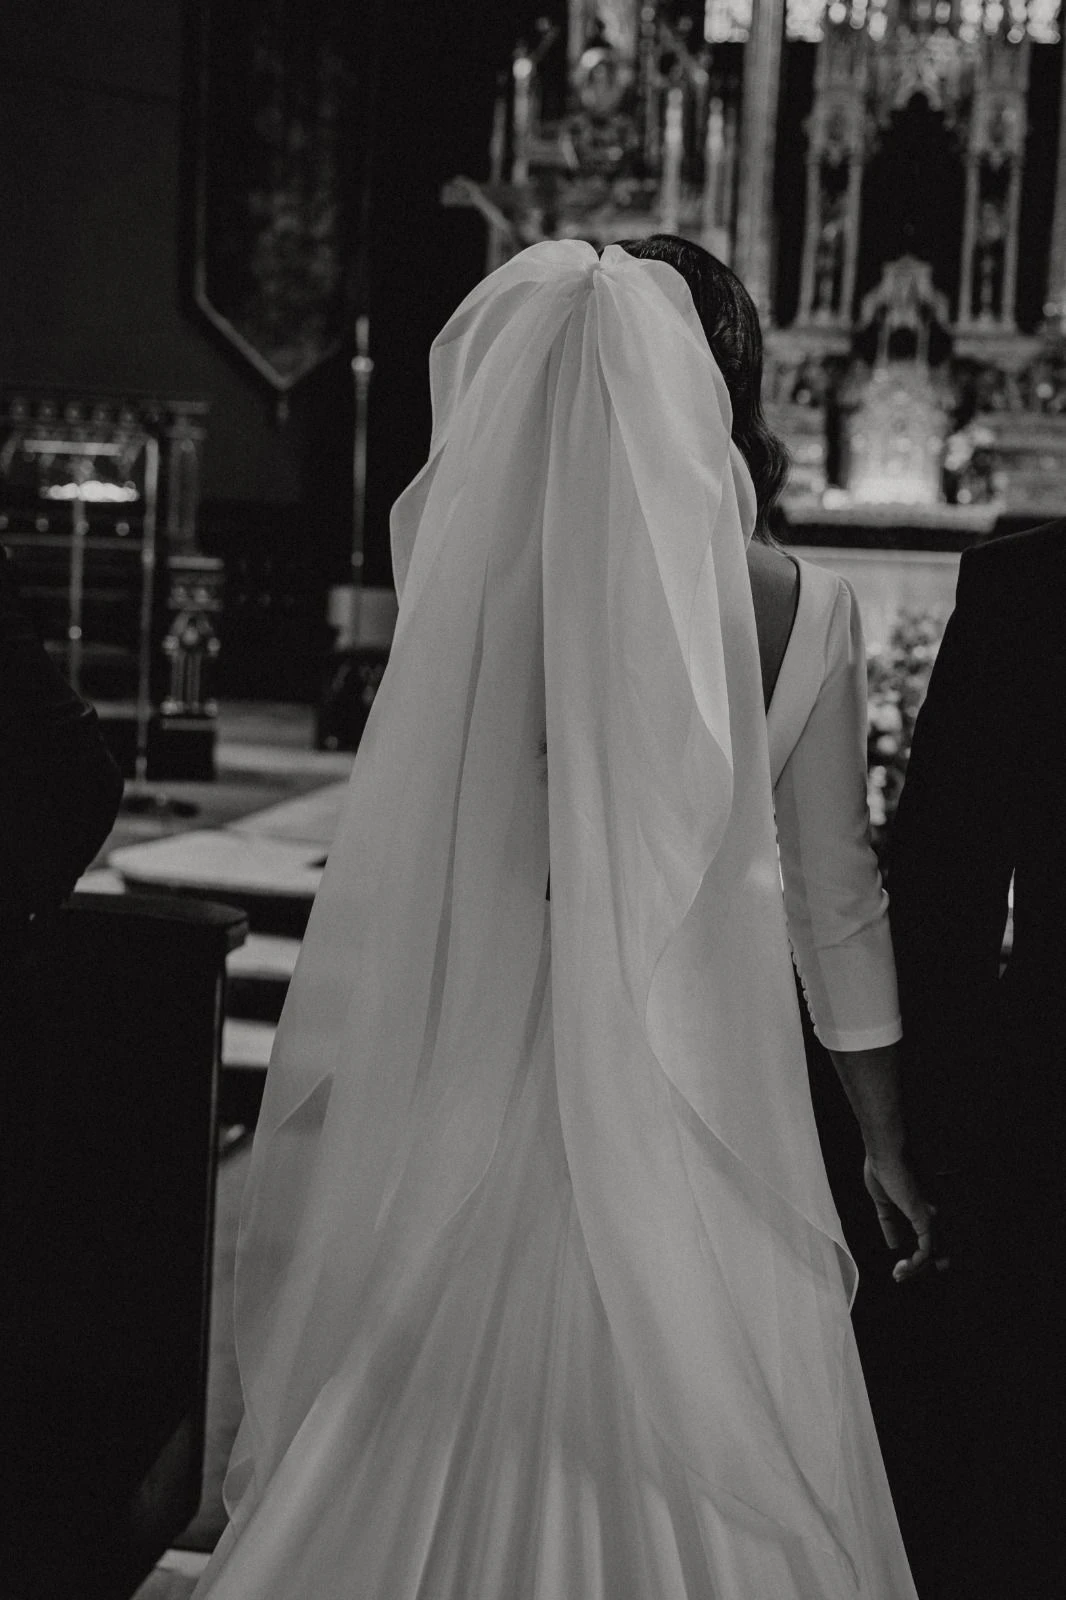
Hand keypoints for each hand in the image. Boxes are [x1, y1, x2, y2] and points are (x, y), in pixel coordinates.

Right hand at [863, 1150, 948, 1283]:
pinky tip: (902, 1267)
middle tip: (899, 1277)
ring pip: (932, 1253)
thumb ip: (890, 1224)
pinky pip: (926, 1249)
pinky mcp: (926, 1218)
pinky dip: (915, 1263)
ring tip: (898, 1275)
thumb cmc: (881, 1168)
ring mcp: (931, 1216)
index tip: (897, 1268)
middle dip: (918, 1268)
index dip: (914, 1256)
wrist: (884, 1152)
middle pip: (934, 1249)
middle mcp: (932, 1214)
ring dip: (914, 1269)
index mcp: (922, 1209)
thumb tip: (893, 1246)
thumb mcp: (882, 1202)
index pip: (925, 1239)